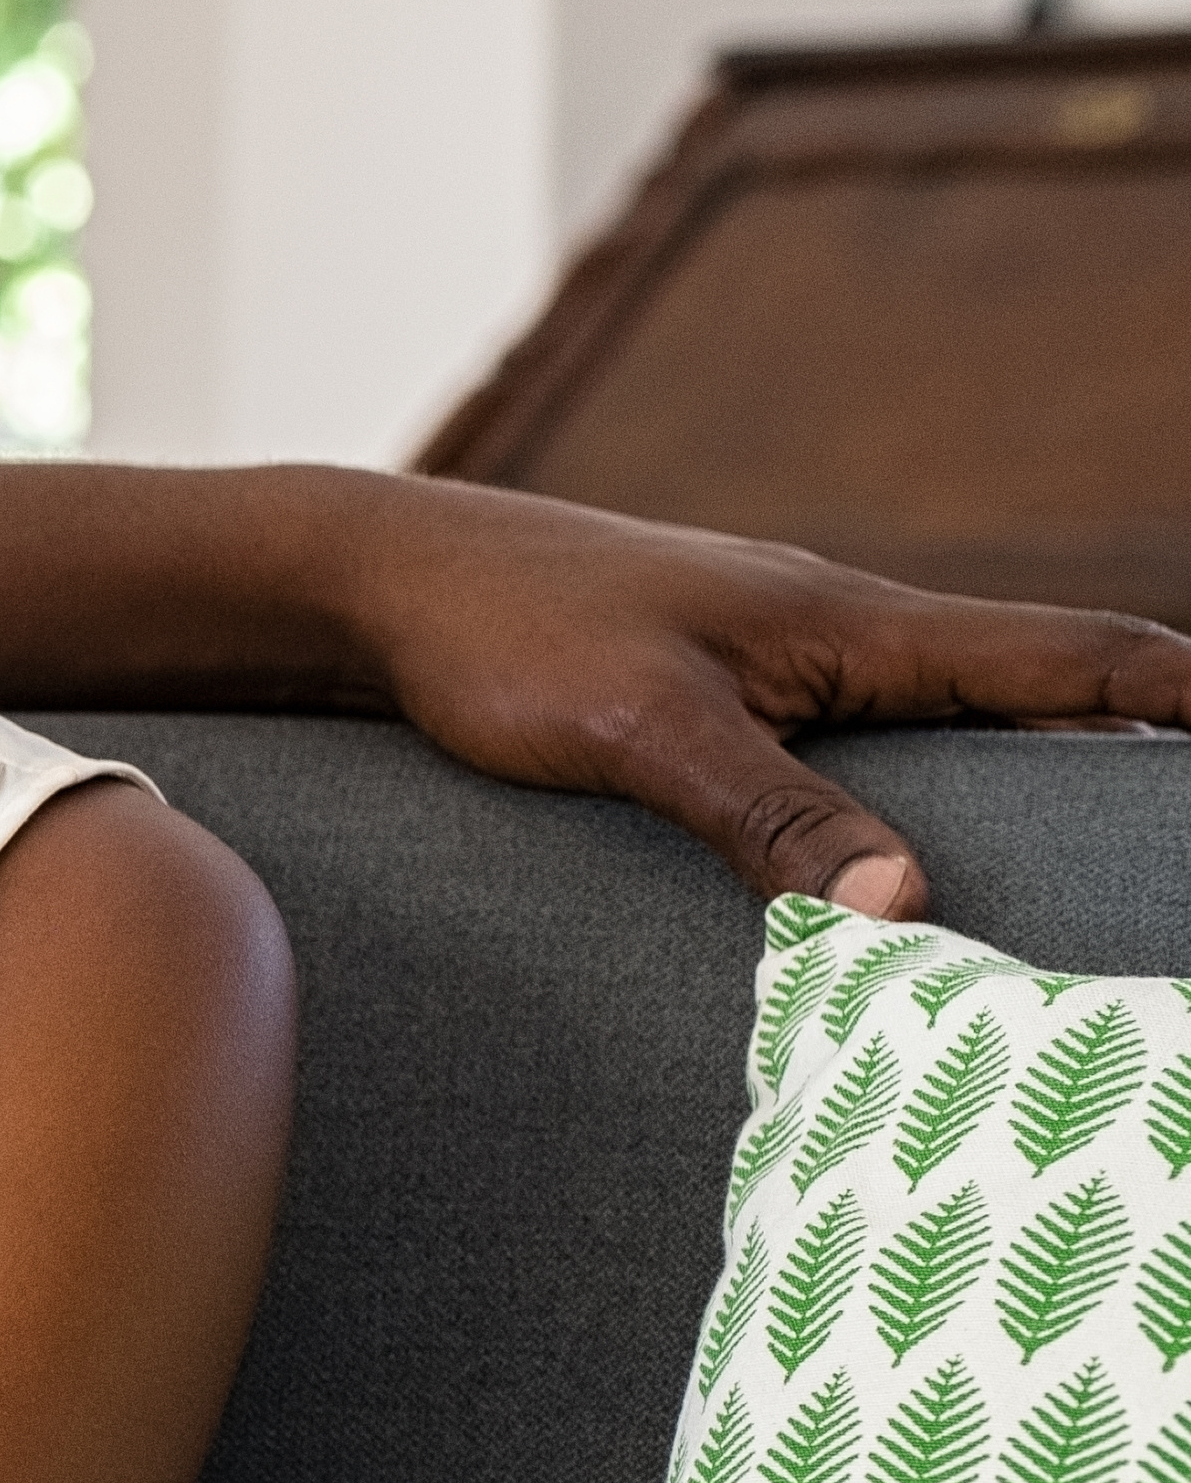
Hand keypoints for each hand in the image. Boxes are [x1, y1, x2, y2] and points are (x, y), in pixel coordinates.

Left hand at [343, 478, 1190, 916]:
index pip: (1064, 657)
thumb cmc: (499, 636)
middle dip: (1131, 739)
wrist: (372, 577)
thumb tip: (908, 906)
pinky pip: (858, 737)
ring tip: (1109, 848)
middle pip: (1029, 683)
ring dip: (1029, 764)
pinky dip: (918, 783)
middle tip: (1180, 835)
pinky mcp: (714, 685)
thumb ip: (768, 815)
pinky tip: (914, 844)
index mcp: (848, 625)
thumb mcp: (640, 731)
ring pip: (943, 715)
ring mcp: (776, 654)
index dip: (1177, 695)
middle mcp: (833, 630)